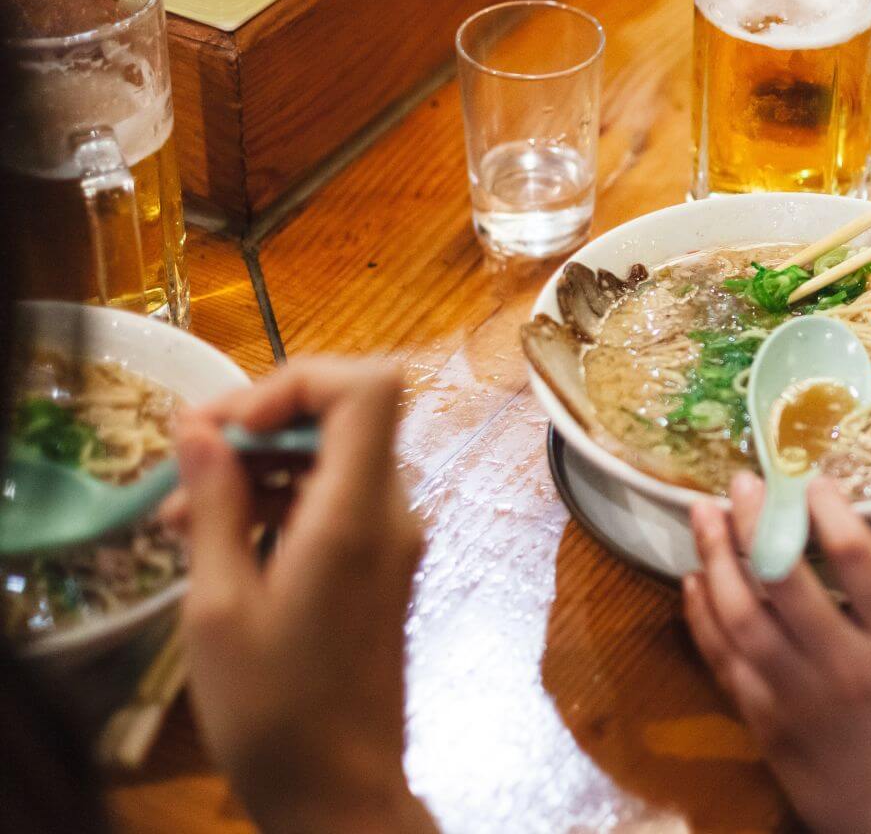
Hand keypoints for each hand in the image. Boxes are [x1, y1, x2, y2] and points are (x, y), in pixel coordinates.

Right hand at [173, 359, 433, 833]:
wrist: (339, 791)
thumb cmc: (273, 710)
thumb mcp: (219, 606)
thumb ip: (216, 506)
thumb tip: (199, 427)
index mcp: (359, 516)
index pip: (371, 387)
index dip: (297, 380)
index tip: (227, 423)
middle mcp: (391, 515)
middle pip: (346, 416)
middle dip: (260, 424)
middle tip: (185, 460)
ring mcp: (391, 540)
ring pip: (332, 460)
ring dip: (257, 467)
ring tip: (178, 512)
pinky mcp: (378, 566)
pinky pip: (333, 502)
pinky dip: (277, 502)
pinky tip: (213, 536)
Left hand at [683, 474, 870, 833]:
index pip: (858, 559)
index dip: (827, 510)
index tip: (811, 480)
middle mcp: (847, 666)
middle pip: (785, 579)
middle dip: (756, 522)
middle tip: (741, 482)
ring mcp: (798, 697)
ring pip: (741, 617)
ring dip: (715, 560)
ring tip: (703, 515)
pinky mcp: (766, 724)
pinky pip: (723, 660)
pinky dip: (702, 616)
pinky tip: (694, 580)